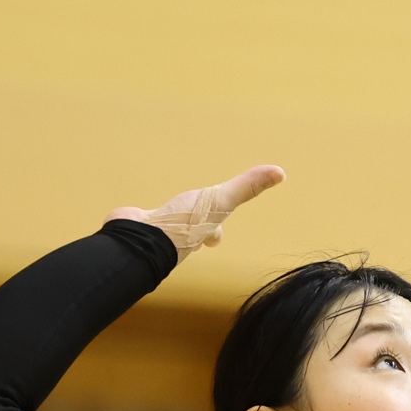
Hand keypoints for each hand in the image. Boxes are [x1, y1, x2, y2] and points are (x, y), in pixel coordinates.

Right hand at [112, 165, 285, 257]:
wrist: (142, 237)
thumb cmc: (185, 224)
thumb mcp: (222, 201)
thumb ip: (248, 187)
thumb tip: (280, 172)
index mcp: (199, 232)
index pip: (211, 232)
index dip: (214, 232)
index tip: (216, 237)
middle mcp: (179, 237)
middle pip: (187, 237)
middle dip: (187, 234)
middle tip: (186, 230)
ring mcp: (156, 233)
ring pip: (162, 230)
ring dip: (162, 227)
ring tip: (158, 223)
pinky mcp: (134, 227)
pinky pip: (137, 224)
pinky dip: (135, 222)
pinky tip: (129, 218)